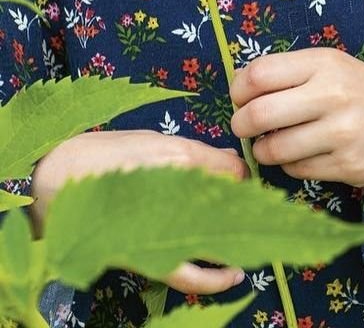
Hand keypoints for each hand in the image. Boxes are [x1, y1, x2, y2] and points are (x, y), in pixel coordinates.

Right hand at [31, 129, 248, 294]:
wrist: (53, 182)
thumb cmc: (104, 154)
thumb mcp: (153, 140)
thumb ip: (192, 154)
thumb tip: (228, 166)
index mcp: (179, 157)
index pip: (234, 171)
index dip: (242, 176)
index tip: (243, 179)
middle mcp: (178, 190)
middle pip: (231, 203)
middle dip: (245, 208)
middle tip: (254, 211)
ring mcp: (163, 224)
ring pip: (216, 236)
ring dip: (237, 240)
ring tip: (254, 245)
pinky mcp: (147, 254)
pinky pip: (186, 273)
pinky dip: (212, 278)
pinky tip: (234, 275)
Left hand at [230, 47, 363, 189]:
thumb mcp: (338, 68)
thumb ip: (295, 74)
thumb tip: (242, 90)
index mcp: (326, 62)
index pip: (259, 73)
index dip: (239, 90)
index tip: (243, 98)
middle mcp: (333, 93)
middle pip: (256, 113)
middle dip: (242, 125)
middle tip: (247, 128)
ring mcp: (341, 131)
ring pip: (272, 148)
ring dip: (264, 151)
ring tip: (276, 144)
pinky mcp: (346, 165)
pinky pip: (295, 170)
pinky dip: (290, 166)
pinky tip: (304, 156)